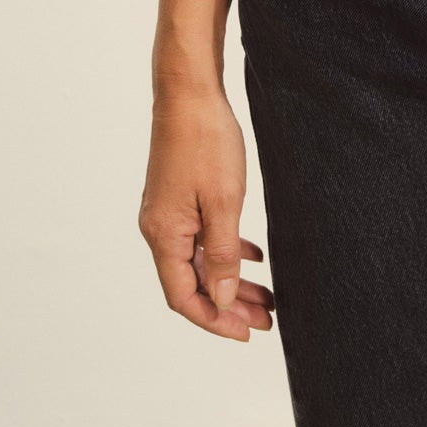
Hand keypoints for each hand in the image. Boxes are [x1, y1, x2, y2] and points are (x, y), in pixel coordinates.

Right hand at [139, 81, 275, 341]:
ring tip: (266, 296)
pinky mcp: (180, 198)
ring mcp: (169, 213)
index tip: (246, 333)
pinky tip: (254, 255)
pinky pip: (202, 237)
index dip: (214, 320)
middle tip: (265, 321)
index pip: (184, 297)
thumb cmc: (205, 142)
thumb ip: (222, 256)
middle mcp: (160, 229)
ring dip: (232, 280)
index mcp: (164, 236)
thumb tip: (221, 300)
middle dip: (229, 305)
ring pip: (201, 261)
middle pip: (193, 283)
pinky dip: (227, 251)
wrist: (190, 93)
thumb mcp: (223, 203)